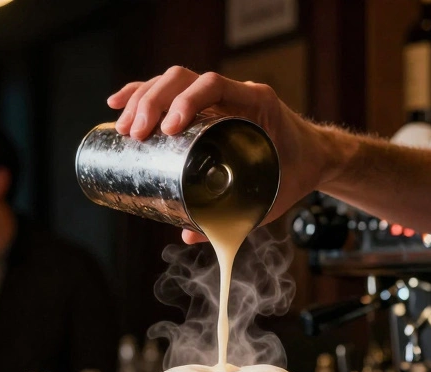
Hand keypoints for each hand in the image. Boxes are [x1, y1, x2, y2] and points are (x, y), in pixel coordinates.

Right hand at [107, 67, 341, 244]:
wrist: (313, 156)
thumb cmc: (295, 172)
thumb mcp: (270, 198)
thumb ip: (235, 219)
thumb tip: (188, 235)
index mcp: (256, 102)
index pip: (214, 86)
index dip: (186, 101)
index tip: (168, 128)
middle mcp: (235, 92)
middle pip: (184, 78)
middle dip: (153, 102)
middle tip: (135, 134)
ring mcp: (218, 96)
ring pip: (172, 81)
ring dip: (142, 98)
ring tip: (122, 127)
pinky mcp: (205, 104)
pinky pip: (170, 91)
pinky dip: (142, 93)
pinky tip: (118, 104)